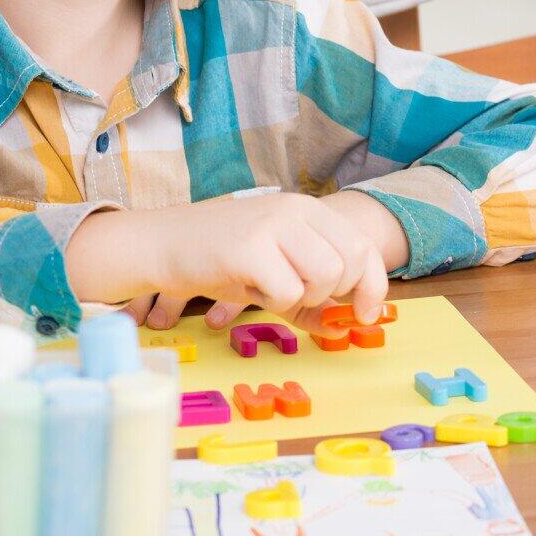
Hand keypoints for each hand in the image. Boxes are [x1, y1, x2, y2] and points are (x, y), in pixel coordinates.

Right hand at [65, 194, 389, 326]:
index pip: (364, 246)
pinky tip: (245, 287)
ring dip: (298, 298)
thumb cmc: (218, 260)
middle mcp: (295, 209)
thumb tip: (345, 327)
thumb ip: (310, 297)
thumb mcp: (273, 273)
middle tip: (293, 295)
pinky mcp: (250, 249)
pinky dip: (269, 302)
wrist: (161, 244)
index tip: (366, 315)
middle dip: (329, 295)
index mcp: (307, 208)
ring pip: (324, 278)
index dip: (374, 286)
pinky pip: (287, 293)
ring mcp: (273, 226)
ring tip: (265, 287)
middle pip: (349, 266)